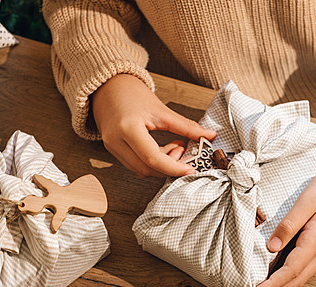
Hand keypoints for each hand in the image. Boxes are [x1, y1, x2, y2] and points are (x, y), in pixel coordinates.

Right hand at [91, 74, 215, 177]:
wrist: (108, 87)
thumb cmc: (132, 93)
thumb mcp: (162, 109)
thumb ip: (185, 126)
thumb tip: (208, 135)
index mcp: (128, 128)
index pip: (153, 158)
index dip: (174, 167)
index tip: (191, 168)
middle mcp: (116, 141)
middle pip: (147, 168)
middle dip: (169, 167)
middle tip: (184, 151)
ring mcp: (112, 147)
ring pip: (141, 170)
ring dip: (161, 165)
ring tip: (174, 147)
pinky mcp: (113, 150)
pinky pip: (135, 164)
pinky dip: (152, 163)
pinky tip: (162, 149)